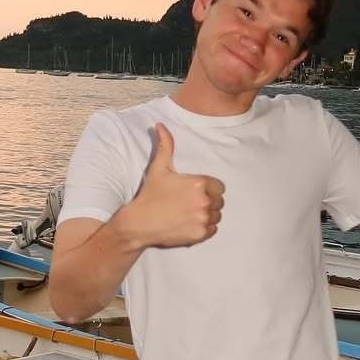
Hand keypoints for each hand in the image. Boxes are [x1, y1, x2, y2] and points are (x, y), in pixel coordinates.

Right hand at [130, 123, 223, 247]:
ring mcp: (203, 219)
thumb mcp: (159, 168)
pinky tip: (190, 223)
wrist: (139, 223)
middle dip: (208, 201)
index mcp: (199, 183)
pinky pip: (213, 230)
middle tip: (190, 203)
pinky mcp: (200, 234)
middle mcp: (204, 201)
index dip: (209, 189)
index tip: (195, 192)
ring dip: (208, 215)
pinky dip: (205, 228)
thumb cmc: (150, 194)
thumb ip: (166, 145)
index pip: (219, 186)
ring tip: (190, 214)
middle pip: (219, 201)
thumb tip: (160, 125)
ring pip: (217, 216)